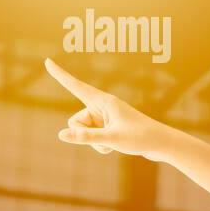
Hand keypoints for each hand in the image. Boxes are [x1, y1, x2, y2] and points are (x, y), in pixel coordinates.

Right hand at [44, 58, 173, 160]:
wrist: (162, 145)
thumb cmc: (141, 138)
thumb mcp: (111, 139)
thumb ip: (85, 137)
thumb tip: (61, 135)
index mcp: (104, 101)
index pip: (77, 86)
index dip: (60, 75)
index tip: (47, 61)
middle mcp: (102, 107)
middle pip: (75, 121)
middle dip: (84, 134)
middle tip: (107, 139)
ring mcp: (105, 118)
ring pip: (83, 132)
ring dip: (94, 143)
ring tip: (114, 144)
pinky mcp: (108, 128)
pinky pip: (93, 139)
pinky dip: (101, 147)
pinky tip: (116, 149)